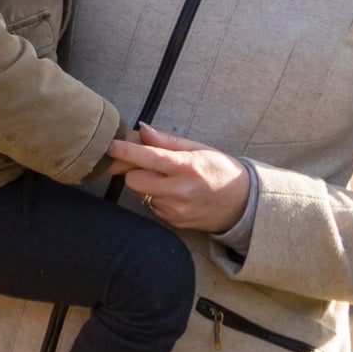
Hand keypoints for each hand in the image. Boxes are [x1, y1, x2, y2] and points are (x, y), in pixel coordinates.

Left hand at [106, 123, 251, 232]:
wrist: (242, 204)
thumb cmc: (219, 170)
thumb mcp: (199, 149)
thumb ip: (167, 141)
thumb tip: (142, 129)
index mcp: (187, 167)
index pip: (149, 157)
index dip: (126, 150)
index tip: (110, 145)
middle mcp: (180, 190)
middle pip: (134, 180)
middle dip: (135, 170)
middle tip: (148, 164)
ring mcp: (176, 209)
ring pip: (142, 194)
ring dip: (148, 185)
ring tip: (169, 180)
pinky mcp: (174, 222)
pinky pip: (152, 206)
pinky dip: (157, 198)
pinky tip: (175, 194)